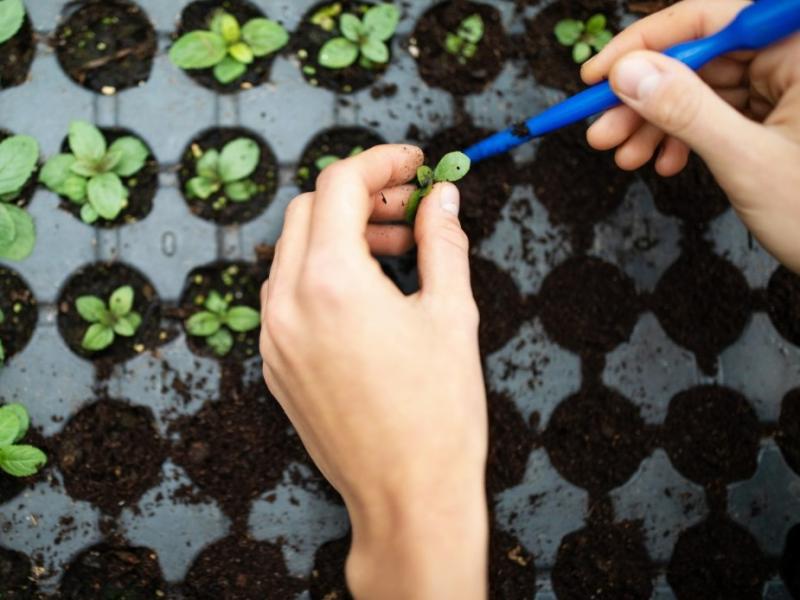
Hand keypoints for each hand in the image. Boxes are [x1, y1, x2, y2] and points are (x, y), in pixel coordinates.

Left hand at [260, 145, 487, 599]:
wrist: (408, 497)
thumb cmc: (440, 413)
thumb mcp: (453, 314)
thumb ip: (443, 241)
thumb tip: (441, 195)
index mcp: (331, 282)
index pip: (339, 185)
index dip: (380, 161)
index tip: (415, 162)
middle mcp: (287, 303)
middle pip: (309, 209)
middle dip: (361, 195)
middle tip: (411, 206)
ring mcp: (274, 337)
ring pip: (294, 250)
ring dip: (341, 233)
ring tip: (398, 250)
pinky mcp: (276, 364)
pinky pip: (288, 293)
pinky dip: (324, 272)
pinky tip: (369, 291)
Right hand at [582, 0, 799, 271]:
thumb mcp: (747, 161)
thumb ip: (686, 111)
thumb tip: (628, 73)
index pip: (709, 18)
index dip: (645, 44)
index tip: (598, 76)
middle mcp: (795, 57)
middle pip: (699, 59)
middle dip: (644, 98)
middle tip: (602, 131)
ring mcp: (787, 86)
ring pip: (702, 90)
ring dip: (656, 124)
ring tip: (625, 156)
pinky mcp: (778, 114)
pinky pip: (718, 113)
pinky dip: (684, 137)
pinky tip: (664, 162)